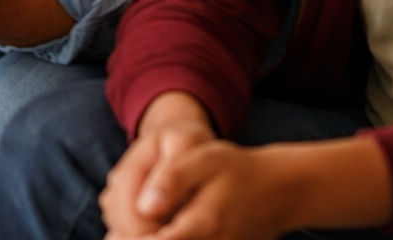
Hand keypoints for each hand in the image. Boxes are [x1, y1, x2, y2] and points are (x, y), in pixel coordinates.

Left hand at [107, 139, 308, 239]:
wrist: (277, 192)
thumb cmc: (236, 170)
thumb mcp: (204, 160)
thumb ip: (172, 181)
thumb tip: (145, 206)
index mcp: (203, 225)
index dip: (129, 239)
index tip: (115, 233)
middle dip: (134, 239)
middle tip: (117, 233)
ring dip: (146, 239)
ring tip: (128, 233)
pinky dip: (160, 239)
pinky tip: (148, 233)